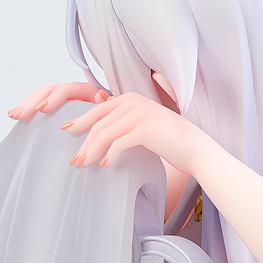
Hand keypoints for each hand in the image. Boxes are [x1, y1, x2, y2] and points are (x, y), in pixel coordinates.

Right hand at [7, 79, 106, 120]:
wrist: (114, 119)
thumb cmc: (114, 117)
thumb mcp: (113, 110)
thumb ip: (107, 104)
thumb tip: (100, 95)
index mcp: (86, 90)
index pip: (66, 90)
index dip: (54, 98)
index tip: (42, 109)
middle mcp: (72, 91)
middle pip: (48, 90)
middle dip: (32, 102)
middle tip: (20, 115)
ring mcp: (63, 98)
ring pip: (40, 95)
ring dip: (26, 104)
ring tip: (13, 115)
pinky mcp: (56, 107)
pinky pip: (38, 103)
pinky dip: (27, 108)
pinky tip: (15, 114)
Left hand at [59, 91, 205, 175]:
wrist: (195, 148)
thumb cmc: (169, 138)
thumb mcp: (142, 122)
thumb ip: (122, 117)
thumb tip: (98, 107)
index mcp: (130, 98)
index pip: (97, 110)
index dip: (80, 122)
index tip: (67, 134)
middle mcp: (133, 102)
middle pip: (97, 122)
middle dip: (83, 142)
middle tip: (74, 159)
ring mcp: (139, 114)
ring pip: (104, 133)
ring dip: (91, 151)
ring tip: (84, 165)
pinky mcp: (144, 130)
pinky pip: (118, 143)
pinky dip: (109, 155)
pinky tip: (106, 164)